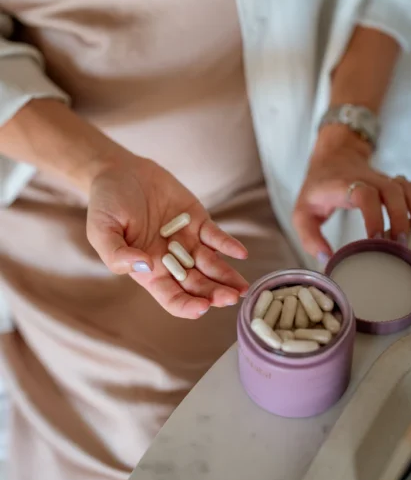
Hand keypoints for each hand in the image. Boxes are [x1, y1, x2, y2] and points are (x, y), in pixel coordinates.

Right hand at [86, 152, 248, 318]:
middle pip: (197, 284)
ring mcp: (187, 241)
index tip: (202, 308)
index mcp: (149, 270)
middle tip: (230, 298)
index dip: (186, 306)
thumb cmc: (106, 204)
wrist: (119, 171)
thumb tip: (144, 266)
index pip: (171, 296)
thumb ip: (117, 253)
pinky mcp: (197, 221)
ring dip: (227, 276)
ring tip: (242, 287)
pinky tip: (241, 253)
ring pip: (211, 264)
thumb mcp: (101, 230)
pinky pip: (216, 236)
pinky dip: (228, 245)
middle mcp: (171, 260)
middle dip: (214, 294)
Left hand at [293, 127, 410, 260]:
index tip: (375, 239)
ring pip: (406, 187)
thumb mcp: (302, 213)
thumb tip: (327, 259)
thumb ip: (309, 237)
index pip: (363, 193)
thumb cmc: (317, 190)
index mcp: (341, 186)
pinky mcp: (393, 181)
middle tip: (398, 243)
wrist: (332, 158)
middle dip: (400, 216)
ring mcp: (382, 178)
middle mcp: (366, 179)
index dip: (373, 215)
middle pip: (391, 189)